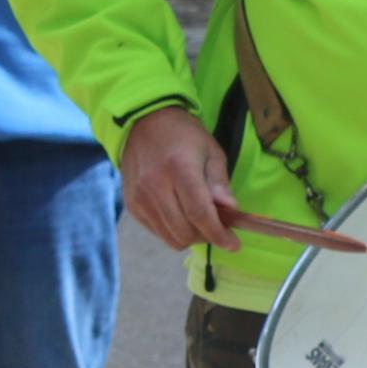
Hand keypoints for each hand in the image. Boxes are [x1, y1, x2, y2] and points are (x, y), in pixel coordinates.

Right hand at [120, 106, 239, 252]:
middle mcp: (155, 187)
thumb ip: (220, 183)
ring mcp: (140, 198)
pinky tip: (180, 214)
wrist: (144, 123)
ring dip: (190, 236)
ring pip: (171, 238)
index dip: (218, 234)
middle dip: (207, 236)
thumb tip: (230, 211)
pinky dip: (173, 230)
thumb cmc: (184, 136)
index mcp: (179, 169)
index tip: (234, 244)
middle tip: (218, 227)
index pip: (199, 214)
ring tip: (199, 221)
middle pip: (185, 232)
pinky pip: (158, 232)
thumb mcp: (211, 152)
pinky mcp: (132, 205)